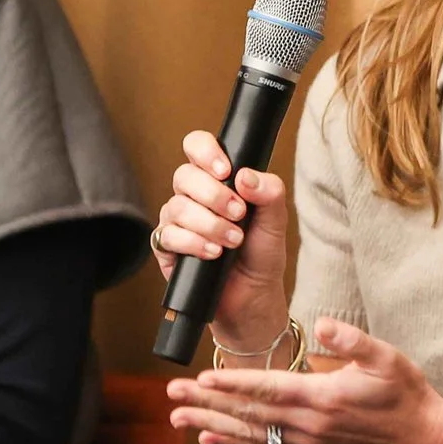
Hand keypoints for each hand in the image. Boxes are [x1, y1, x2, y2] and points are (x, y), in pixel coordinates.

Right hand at [152, 130, 291, 352]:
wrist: (253, 297)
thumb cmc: (261, 255)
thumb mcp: (275, 221)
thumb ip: (269, 192)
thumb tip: (244, 176)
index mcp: (217, 179)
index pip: (197, 146)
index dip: (206, 151)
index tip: (226, 170)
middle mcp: (192, 196)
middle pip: (184, 176)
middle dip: (213, 195)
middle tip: (239, 214)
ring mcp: (177, 221)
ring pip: (176, 207)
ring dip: (209, 224)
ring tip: (233, 241)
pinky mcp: (166, 248)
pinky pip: (168, 236)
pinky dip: (194, 244)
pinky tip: (213, 254)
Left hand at [165, 316, 442, 443]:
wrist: (419, 436)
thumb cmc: (404, 391)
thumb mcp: (387, 357)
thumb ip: (353, 341)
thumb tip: (323, 324)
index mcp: (322, 397)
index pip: (268, 389)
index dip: (232, 384)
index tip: (200, 378)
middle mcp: (308, 423)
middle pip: (248, 413)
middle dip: (208, 404)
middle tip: (172, 396)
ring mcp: (306, 438)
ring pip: (249, 432)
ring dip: (210, 424)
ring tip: (176, 418)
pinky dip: (233, 442)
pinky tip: (207, 441)